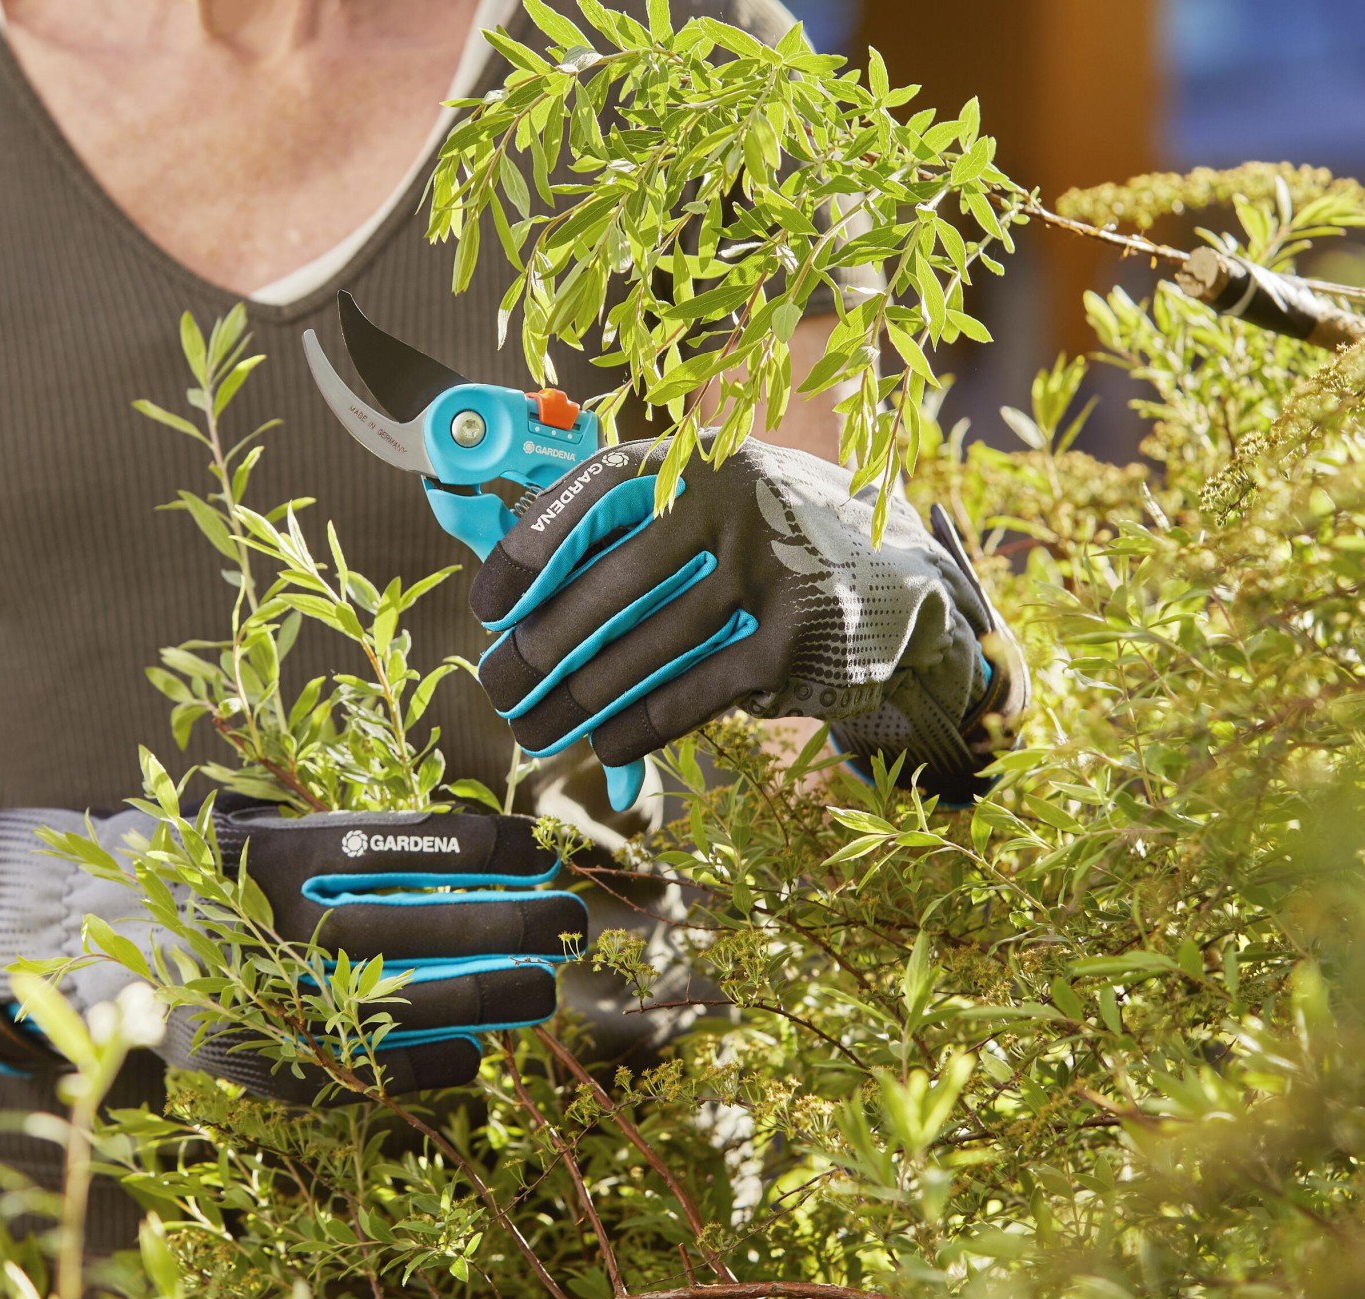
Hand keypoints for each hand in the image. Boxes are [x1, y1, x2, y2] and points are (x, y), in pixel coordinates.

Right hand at [0, 807, 585, 1099]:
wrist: (71, 949)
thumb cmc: (187, 876)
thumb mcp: (251, 831)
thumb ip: (337, 841)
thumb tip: (464, 844)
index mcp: (280, 853)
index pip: (413, 843)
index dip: (493, 845)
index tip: (548, 846)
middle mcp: (280, 925)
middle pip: (429, 921)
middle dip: (518, 922)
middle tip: (577, 921)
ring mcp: (271, 1000)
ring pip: (411, 1001)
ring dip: (495, 995)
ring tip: (549, 989)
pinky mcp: (264, 1065)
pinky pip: (370, 1073)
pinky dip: (436, 1065)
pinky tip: (480, 1054)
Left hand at [468, 437, 1026, 803]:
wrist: (906, 585)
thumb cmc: (776, 545)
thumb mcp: (720, 507)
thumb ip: (636, 528)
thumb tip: (514, 584)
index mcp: (707, 460)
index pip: (598, 490)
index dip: (531, 546)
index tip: (488, 603)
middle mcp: (741, 504)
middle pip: (608, 588)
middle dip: (539, 648)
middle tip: (498, 684)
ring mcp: (773, 576)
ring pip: (642, 653)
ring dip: (574, 700)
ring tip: (533, 726)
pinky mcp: (796, 647)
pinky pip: (688, 697)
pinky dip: (636, 727)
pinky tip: (602, 743)